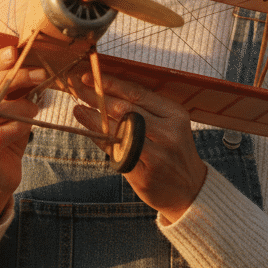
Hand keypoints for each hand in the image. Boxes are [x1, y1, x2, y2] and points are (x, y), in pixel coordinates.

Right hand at [0, 45, 46, 224]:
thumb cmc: (3, 133)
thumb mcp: (9, 105)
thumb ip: (14, 86)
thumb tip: (32, 61)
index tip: (14, 51)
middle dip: (14, 77)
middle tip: (39, 75)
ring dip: (19, 105)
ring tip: (35, 107)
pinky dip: (17, 128)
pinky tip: (27, 127)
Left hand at [70, 73, 206, 223]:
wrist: (191, 191)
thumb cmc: (174, 153)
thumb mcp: (170, 126)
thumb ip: (144, 110)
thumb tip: (107, 90)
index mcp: (175, 115)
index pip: (137, 93)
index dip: (110, 84)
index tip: (90, 76)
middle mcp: (168, 133)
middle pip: (125, 110)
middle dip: (97, 97)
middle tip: (76, 88)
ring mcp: (157, 155)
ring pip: (119, 131)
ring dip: (94, 119)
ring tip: (78, 108)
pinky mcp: (144, 175)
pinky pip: (117, 153)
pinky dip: (101, 141)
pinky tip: (90, 132)